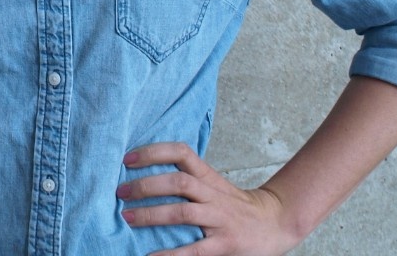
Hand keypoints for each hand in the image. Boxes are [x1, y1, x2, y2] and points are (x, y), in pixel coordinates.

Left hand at [117, 142, 300, 255]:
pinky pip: (196, 250)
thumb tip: (142, 178)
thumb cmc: (234, 205)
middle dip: (146, 186)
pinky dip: (172, 255)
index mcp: (208, 177)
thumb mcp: (213, 184)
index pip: (182, 153)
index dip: (153, 152)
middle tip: (120, 192)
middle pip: (178, 183)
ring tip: (126, 218)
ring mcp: (220, 220)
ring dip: (151, 215)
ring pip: (183, 212)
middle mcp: (213, 195)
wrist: (276, 223)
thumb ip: (187, 180)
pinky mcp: (226, 245)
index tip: (127, 158)